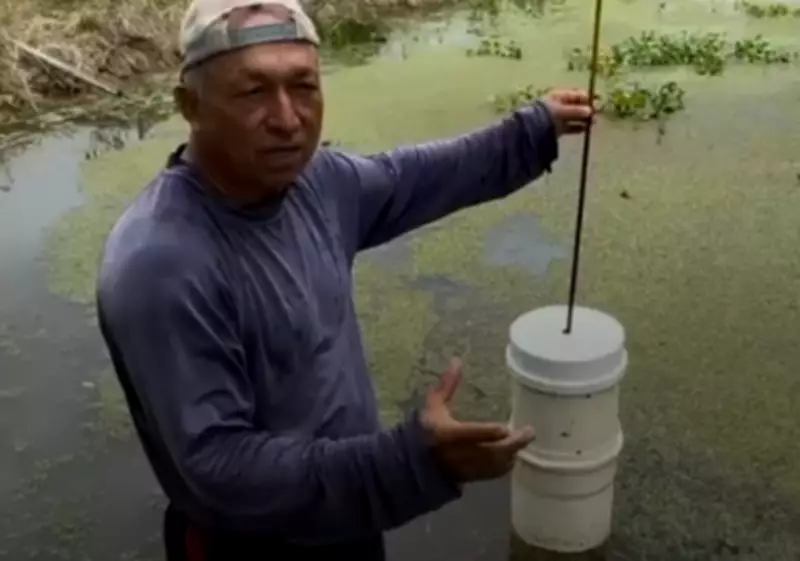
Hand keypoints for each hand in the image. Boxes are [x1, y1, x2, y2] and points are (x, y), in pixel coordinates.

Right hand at [420, 358, 534, 482]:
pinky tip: (512, 455)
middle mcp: (457, 453)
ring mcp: (465, 467)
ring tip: (524, 440)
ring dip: (510, 454)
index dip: (487, 433)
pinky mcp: (470, 477)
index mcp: (446, 434)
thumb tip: (457, 361)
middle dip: (511, 444)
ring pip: (492, 464)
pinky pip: (491, 473)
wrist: (416, 462)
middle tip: (529, 432)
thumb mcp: (434, 405)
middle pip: (488, 451)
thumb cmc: (427, 429)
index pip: (469, 434)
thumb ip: (448, 385)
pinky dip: (504, 465)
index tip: (505, 428)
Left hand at [542, 88, 595, 135]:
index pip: (576, 95)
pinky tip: (584, 130)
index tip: (597, 101)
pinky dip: (577, 128)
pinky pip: (569, 127)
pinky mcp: (557, 128)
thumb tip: (590, 111)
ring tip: (593, 123)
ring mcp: (558, 117)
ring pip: (574, 117)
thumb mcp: (561, 110)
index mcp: (558, 96)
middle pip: (576, 106)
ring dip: (584, 119)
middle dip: (587, 109)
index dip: (587, 98)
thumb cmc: (546, 115)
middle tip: (597, 113)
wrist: (530, 129)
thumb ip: (576, 111)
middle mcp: (559, 105)